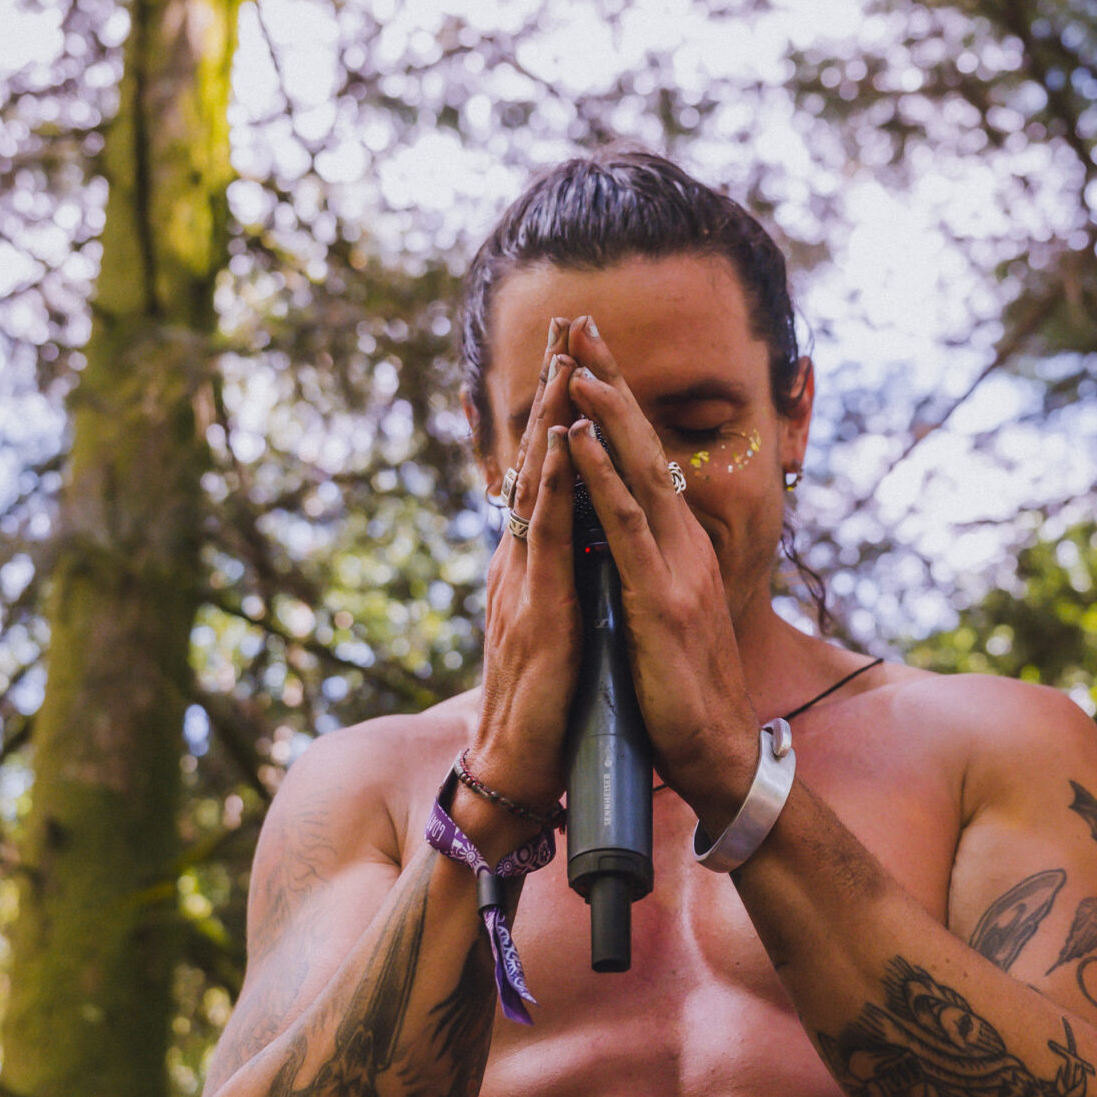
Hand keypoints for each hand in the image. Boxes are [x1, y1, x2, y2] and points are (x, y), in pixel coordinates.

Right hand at [466, 319, 583, 813]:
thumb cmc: (545, 712)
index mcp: (530, 570)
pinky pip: (548, 533)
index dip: (558, 418)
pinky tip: (564, 438)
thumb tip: (580, 559)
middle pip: (535, 462)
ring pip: (538, 482)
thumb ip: (563, 591)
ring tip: (565, 355)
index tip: (575, 359)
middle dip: (552, 392)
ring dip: (552, 415)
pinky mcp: (538, 609)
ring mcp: (523, 582)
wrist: (516, 772)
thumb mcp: (560, 634)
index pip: (545, 479)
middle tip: (567, 323)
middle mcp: (519, 563)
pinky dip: (556, 481)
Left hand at [561, 321, 759, 823]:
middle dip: (611, 384)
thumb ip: (640, 575)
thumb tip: (613, 546)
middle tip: (581, 325)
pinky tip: (577, 441)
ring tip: (573, 363)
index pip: (644, 462)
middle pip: (643, 448)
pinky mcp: (659, 601)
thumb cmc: (679, 697)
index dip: (617, 407)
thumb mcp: (658, 619)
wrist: (715, 756)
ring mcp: (675, 570)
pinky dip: (599, 478)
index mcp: (679, 551)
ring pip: (636, 474)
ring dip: (603, 414)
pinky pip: (624, 527)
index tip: (587, 355)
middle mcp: (683, 547)